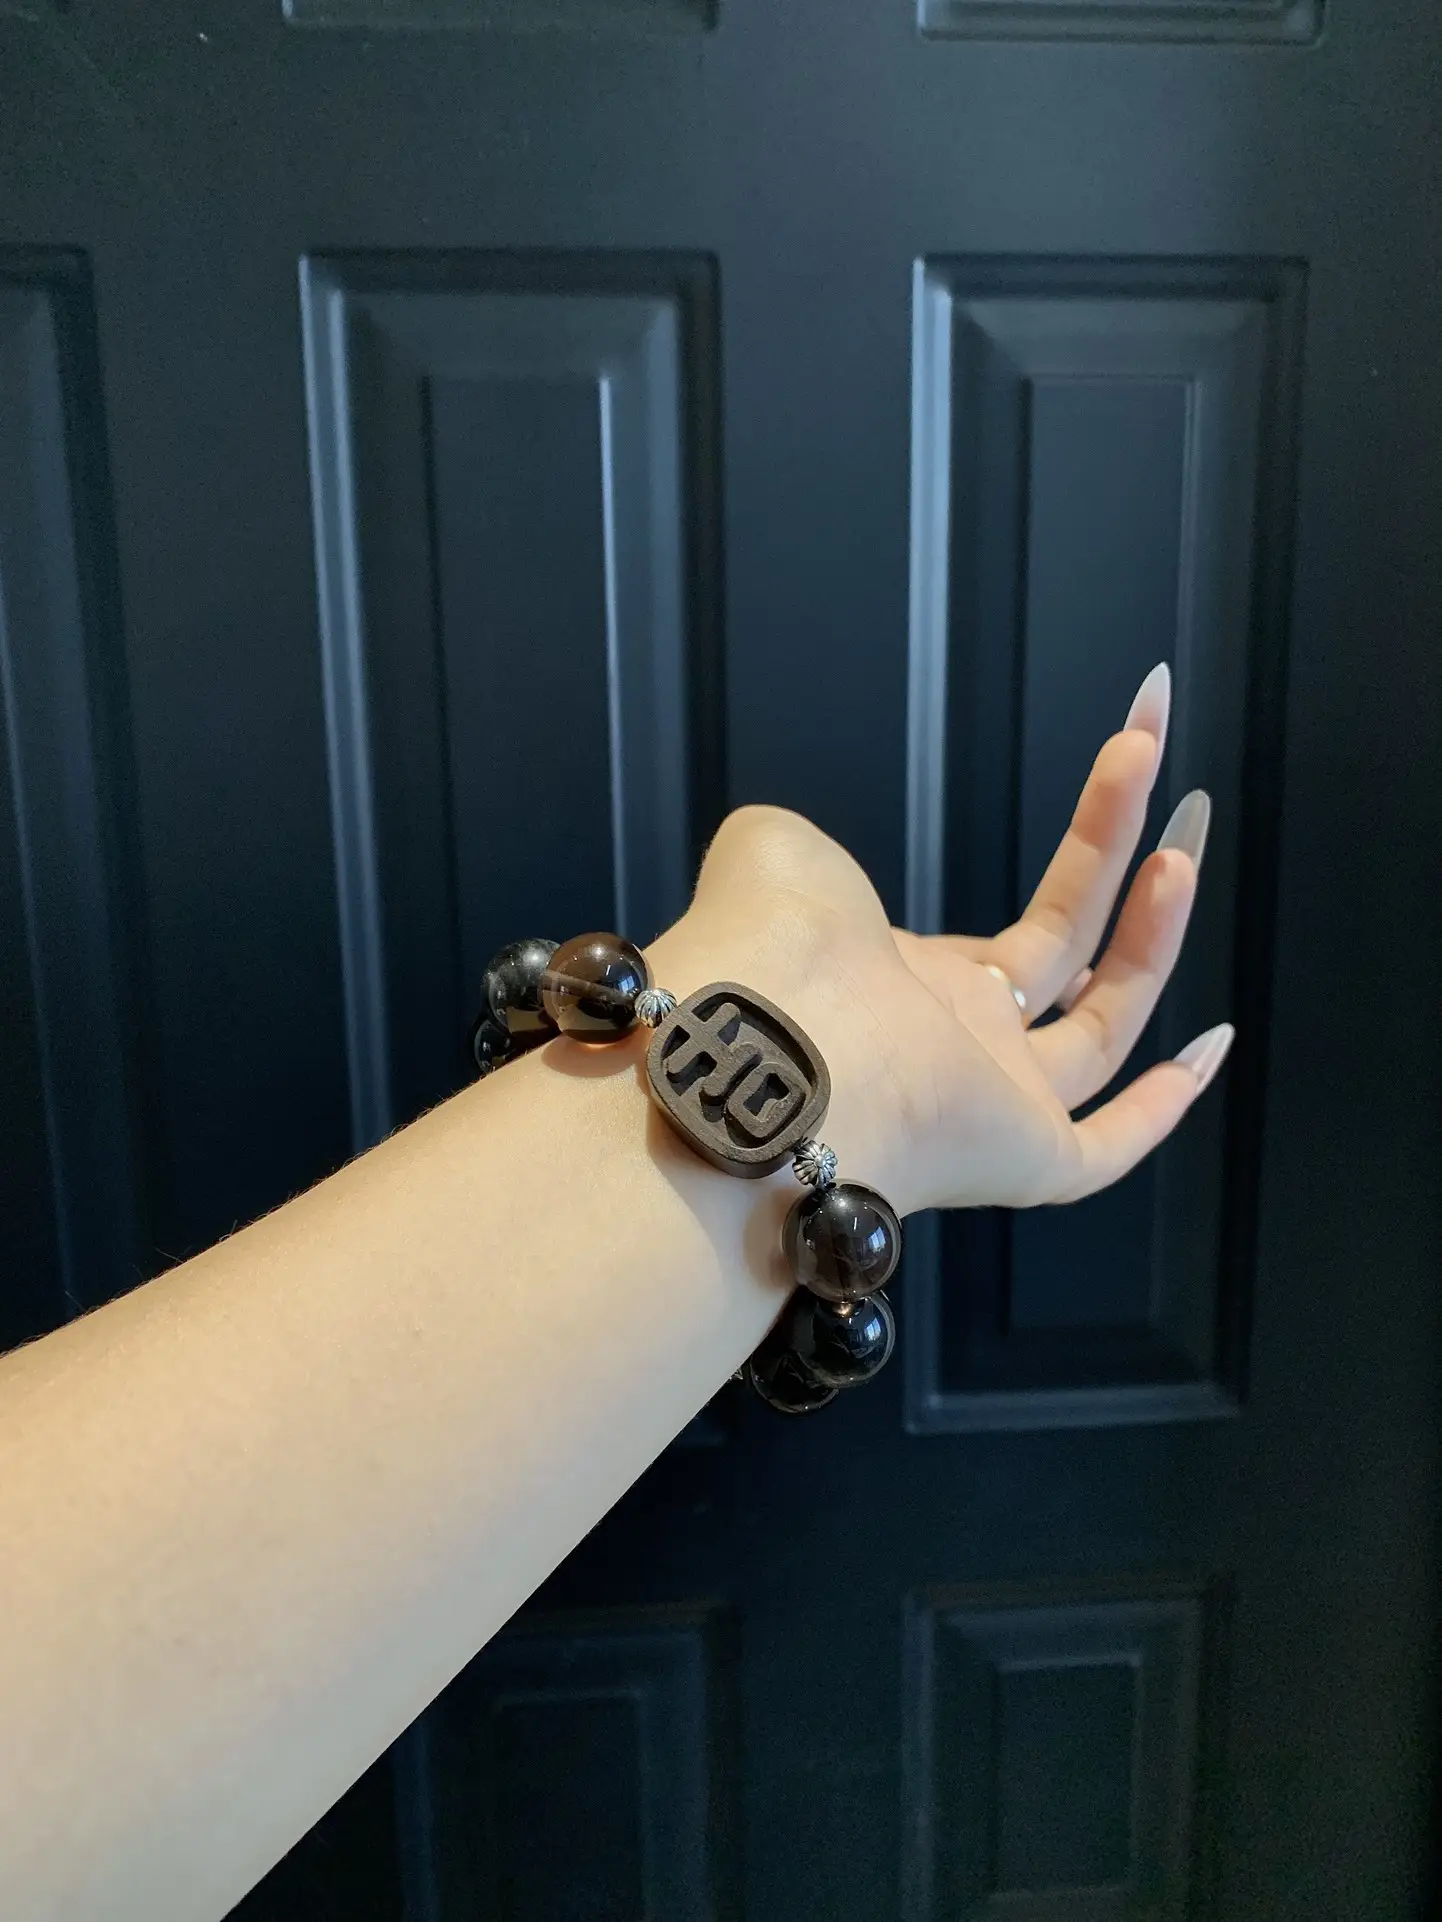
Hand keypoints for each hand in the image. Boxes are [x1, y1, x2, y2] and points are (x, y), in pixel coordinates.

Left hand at [650, 665, 1229, 1216]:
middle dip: (1117, 855)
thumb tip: (806, 855)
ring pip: (1103, 1025)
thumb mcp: (781, 855)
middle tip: (1156, 764)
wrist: (766, 1044)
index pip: (994, 946)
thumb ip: (803, 848)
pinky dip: (1164, 1104)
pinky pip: (1109, 1147)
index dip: (1072, 873)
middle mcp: (951, 1040)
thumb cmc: (772, 945)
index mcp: (899, 978)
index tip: (1118, 793)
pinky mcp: (1026, 1156)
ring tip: (1184, 842)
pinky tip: (1211, 1039)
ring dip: (1152, 933)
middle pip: (1066, 952)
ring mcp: (993, 1100)